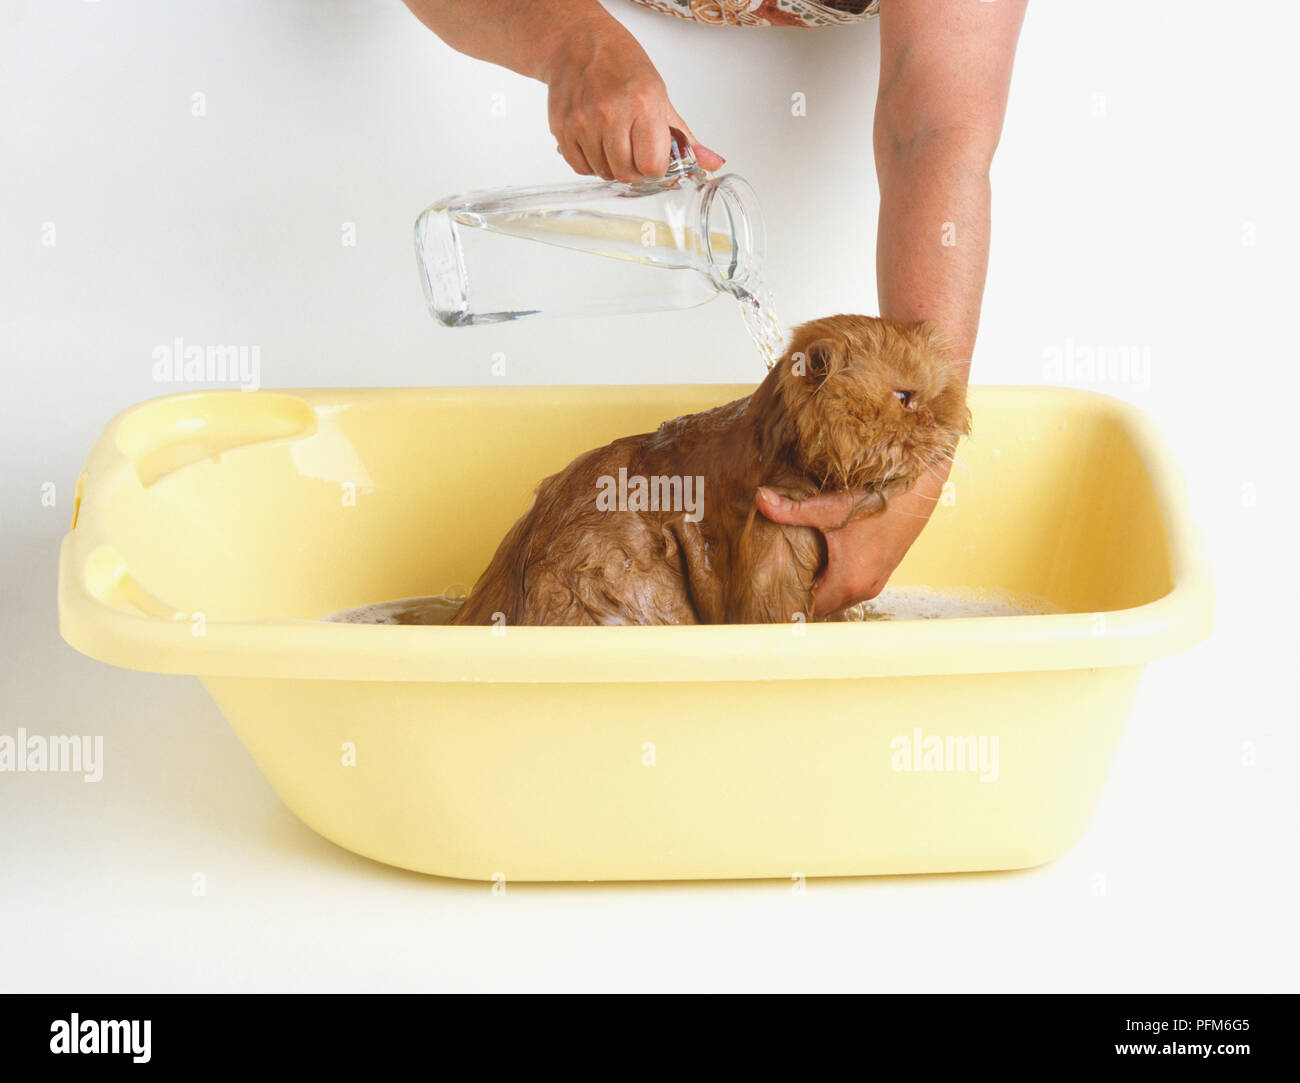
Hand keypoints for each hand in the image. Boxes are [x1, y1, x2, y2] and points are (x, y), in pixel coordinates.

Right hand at [542, 20, 723, 180]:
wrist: (577, 43)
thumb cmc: (621, 65)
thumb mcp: (660, 95)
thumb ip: (684, 136)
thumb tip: (712, 164)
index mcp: (643, 103)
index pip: (652, 166)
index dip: (655, 169)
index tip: (654, 160)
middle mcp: (611, 113)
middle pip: (626, 174)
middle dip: (635, 171)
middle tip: (635, 153)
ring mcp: (583, 122)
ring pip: (603, 173)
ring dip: (612, 167)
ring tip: (615, 142)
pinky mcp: (562, 129)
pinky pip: (581, 168)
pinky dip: (591, 164)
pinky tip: (597, 144)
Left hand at [756, 464, 949, 617]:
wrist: (918, 488)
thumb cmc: (878, 500)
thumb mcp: (828, 506)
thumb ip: (790, 509)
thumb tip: (760, 498)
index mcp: (848, 580)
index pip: (810, 607)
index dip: (790, 601)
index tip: (771, 595)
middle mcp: (864, 588)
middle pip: (825, 606)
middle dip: (804, 596)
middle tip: (779, 584)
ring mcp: (877, 581)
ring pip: (841, 598)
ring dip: (823, 590)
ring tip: (799, 575)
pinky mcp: (884, 570)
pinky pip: (854, 588)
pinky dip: (838, 582)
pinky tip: (825, 563)